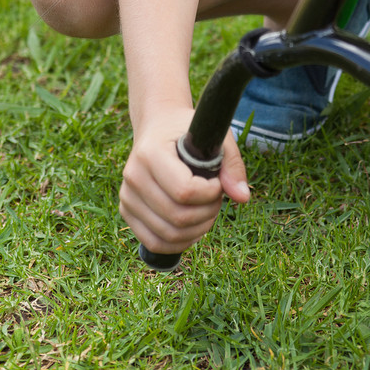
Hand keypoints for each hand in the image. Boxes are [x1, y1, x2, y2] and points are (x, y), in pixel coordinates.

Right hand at [119, 104, 250, 254]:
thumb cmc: (187, 131)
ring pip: (167, 235)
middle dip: (207, 213)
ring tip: (207, 210)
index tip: (218, 183)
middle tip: (216, 198)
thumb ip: (231, 164)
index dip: (210, 194)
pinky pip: (154, 242)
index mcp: (150, 153)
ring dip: (197, 230)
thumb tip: (243, 197)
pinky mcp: (127, 211)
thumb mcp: (213, 136)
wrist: (158, 126)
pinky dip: (179, 242)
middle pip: (177, 217)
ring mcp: (127, 196)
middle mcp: (133, 176)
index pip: (184, 191)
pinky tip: (194, 227)